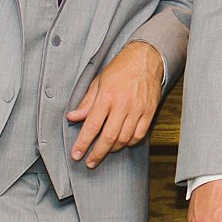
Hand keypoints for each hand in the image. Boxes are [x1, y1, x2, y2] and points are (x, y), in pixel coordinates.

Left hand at [67, 40, 163, 167]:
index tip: (76, 154)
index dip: (83, 142)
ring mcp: (137, 109)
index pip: (92, 125)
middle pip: (108, 137)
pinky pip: (139, 135)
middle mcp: (122, 104)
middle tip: (89, 162)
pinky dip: (129, 142)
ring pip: (124, 138)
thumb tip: (72, 117)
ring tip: (104, 152)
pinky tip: (122, 143)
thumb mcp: (98, 82)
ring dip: (112, 149)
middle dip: (97, 153)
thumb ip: (86, 102)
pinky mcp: (149, 112)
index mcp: (107, 96)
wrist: (145, 59)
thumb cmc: (120, 69)